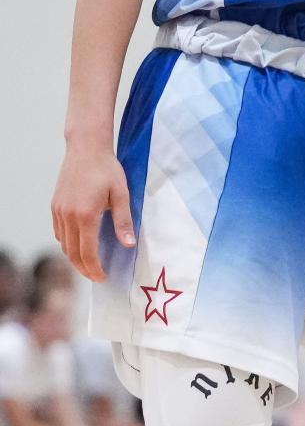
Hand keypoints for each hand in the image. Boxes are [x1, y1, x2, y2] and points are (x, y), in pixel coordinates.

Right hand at [51, 141, 134, 281]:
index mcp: (85, 215)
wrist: (86, 148)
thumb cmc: (107, 169)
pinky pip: (59, 232)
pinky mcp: (55, 206)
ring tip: (89, 263)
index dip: (94, 269)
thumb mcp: (122, 194)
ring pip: (63, 244)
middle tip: (96, 276)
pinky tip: (79, 244)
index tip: (103, 277)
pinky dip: (68, 243)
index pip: (87, 252)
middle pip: (72, 253)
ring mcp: (59, 211)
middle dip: (84, 268)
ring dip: (74, 257)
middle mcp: (68, 216)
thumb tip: (129, 245)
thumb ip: (123, 221)